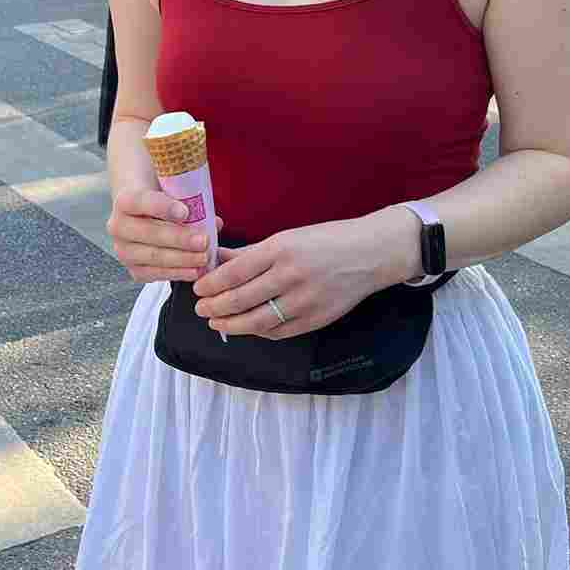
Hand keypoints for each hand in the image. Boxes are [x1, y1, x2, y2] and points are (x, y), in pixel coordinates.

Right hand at [107, 186, 214, 283]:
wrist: (143, 213)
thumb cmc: (161, 198)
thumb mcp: (171, 190)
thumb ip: (190, 200)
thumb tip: (214, 223)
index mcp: (125, 200)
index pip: (141, 201)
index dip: (163, 207)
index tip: (186, 212)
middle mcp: (118, 226)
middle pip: (150, 233)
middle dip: (179, 239)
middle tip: (204, 241)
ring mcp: (123, 250)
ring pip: (153, 257)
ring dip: (182, 259)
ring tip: (204, 258)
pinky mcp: (133, 269)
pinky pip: (155, 274)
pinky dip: (177, 273)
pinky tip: (194, 271)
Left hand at [192, 213, 403, 339]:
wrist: (370, 254)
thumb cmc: (327, 239)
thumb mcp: (287, 237)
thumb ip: (252, 253)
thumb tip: (218, 260)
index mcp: (281, 249)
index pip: (234, 272)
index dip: (211, 284)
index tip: (198, 289)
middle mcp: (291, 276)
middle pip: (241, 299)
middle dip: (215, 307)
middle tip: (201, 310)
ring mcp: (305, 301)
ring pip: (257, 322)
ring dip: (232, 325)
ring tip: (218, 322)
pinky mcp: (316, 319)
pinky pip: (279, 332)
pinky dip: (259, 332)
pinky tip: (248, 328)